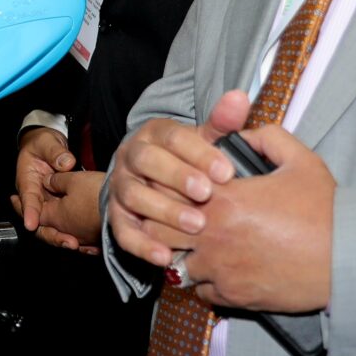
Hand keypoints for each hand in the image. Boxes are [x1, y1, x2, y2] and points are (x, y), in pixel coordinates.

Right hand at [10, 128, 101, 252]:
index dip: (30, 212)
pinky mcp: (60, 208)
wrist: (48, 146)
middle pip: (39, 221)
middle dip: (51, 234)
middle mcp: (36, 198)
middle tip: (68, 242)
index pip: (28, 199)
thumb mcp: (47, 143)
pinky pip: (65, 225)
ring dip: (63, 238)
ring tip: (78, 246)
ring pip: (52, 227)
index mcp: (27, 182)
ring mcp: (48, 205)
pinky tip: (89, 245)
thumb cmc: (43, 144)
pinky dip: (76, 236)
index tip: (32, 224)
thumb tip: (66, 163)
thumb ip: (55, 152)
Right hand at [105, 88, 249, 269]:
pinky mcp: (116, 217)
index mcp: (154, 134)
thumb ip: (222, 124)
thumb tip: (239, 97)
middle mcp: (132, 157)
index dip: (199, 153)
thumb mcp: (204, 141)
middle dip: (178, 178)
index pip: (173, 137)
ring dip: (165, 212)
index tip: (227, 172)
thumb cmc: (187, 161)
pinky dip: (143, 246)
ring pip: (134, 196)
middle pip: (147, 162)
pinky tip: (166, 257)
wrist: (151, 183)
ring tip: (196, 226)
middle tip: (207, 194)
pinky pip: (123, 232)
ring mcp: (120, 187)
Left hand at [177, 119, 334, 314]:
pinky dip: (205, 281)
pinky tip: (221, 269)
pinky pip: (200, 289)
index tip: (181, 189)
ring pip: (176, 262)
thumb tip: (240, 135)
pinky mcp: (232, 295)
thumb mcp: (300, 161)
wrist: (348, 258)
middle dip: (166, 222)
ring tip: (202, 245)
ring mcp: (220, 269)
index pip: (168, 190)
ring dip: (184, 253)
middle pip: (159, 228)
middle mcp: (212, 234)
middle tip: (182, 219)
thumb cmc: (326, 210)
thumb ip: (266, 138)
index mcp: (223, 198)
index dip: (169, 188)